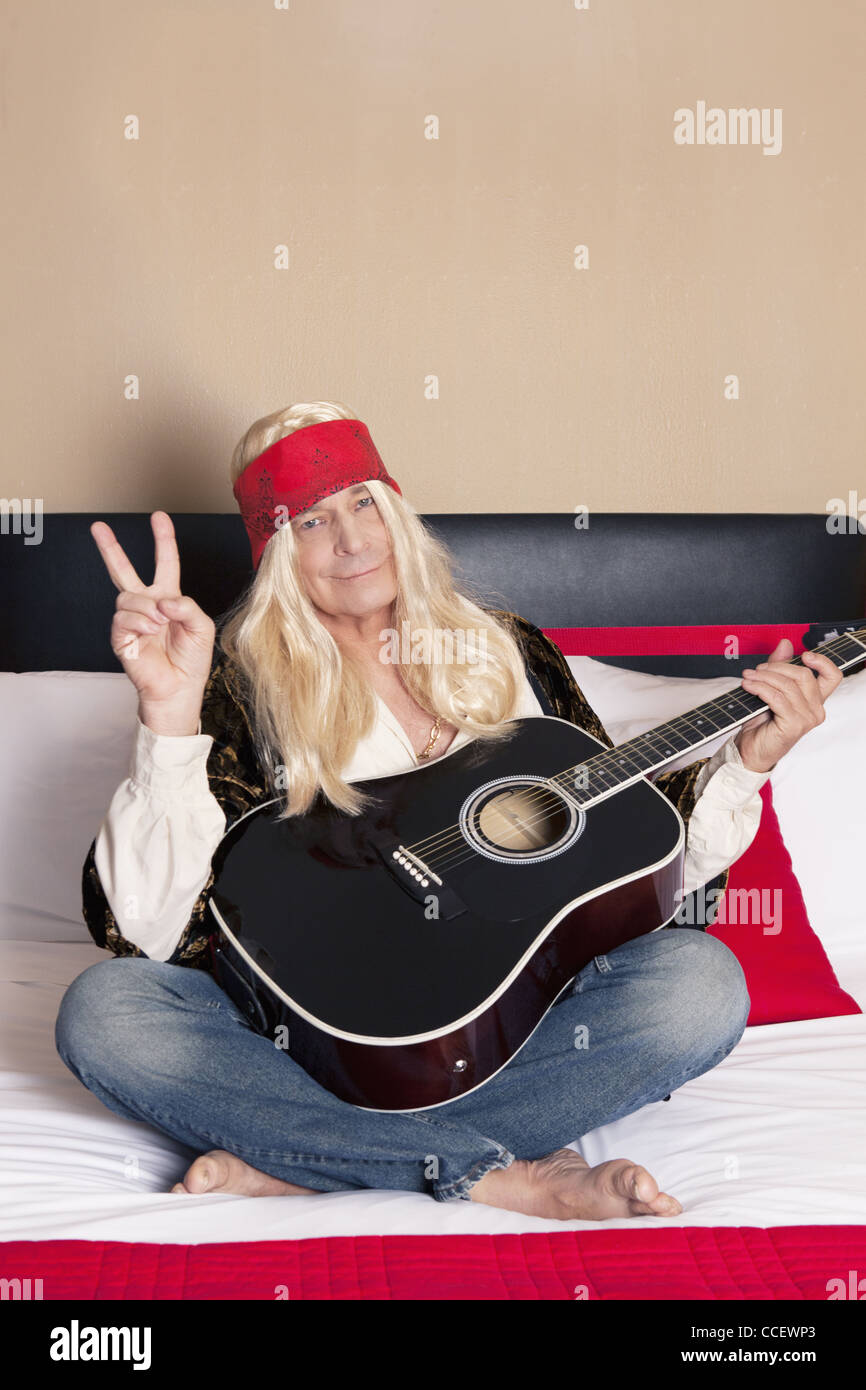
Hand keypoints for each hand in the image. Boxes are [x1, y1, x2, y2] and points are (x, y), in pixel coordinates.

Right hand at [91, 511, 214, 729]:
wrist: (179, 689)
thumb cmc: (192, 659)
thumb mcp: (202, 627)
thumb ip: (186, 606)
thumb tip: (162, 600)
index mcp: (168, 598)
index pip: (165, 563)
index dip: (163, 540)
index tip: (159, 517)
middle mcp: (147, 605)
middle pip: (124, 571)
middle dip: (111, 548)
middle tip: (98, 527)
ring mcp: (132, 620)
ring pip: (127, 597)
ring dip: (146, 608)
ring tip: (159, 624)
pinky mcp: (120, 637)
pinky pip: (122, 617)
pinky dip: (138, 622)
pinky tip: (149, 631)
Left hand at [734, 638, 841, 773]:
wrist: (749, 748)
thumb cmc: (761, 722)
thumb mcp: (770, 688)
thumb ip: (780, 667)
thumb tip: (785, 644)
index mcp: (815, 699)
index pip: (832, 676)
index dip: (822, 661)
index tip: (804, 654)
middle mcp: (816, 709)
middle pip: (804, 675)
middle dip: (777, 667)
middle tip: (756, 670)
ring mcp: (806, 719)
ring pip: (788, 686)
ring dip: (763, 677)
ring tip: (747, 677)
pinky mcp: (794, 726)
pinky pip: (777, 698)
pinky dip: (760, 688)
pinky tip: (749, 687)